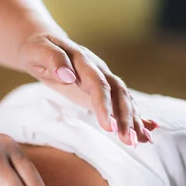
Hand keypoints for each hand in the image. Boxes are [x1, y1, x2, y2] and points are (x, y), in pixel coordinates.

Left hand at [19, 33, 157, 146]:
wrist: (45, 44)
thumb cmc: (38, 49)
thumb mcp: (38, 51)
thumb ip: (53, 60)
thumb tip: (67, 75)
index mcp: (83, 61)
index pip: (98, 85)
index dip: (105, 106)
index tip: (109, 127)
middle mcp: (99, 70)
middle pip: (119, 93)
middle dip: (126, 118)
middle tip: (129, 141)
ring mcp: (104, 79)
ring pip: (124, 100)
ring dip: (133, 121)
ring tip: (140, 142)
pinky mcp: (104, 90)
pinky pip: (122, 104)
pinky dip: (137, 117)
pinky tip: (148, 132)